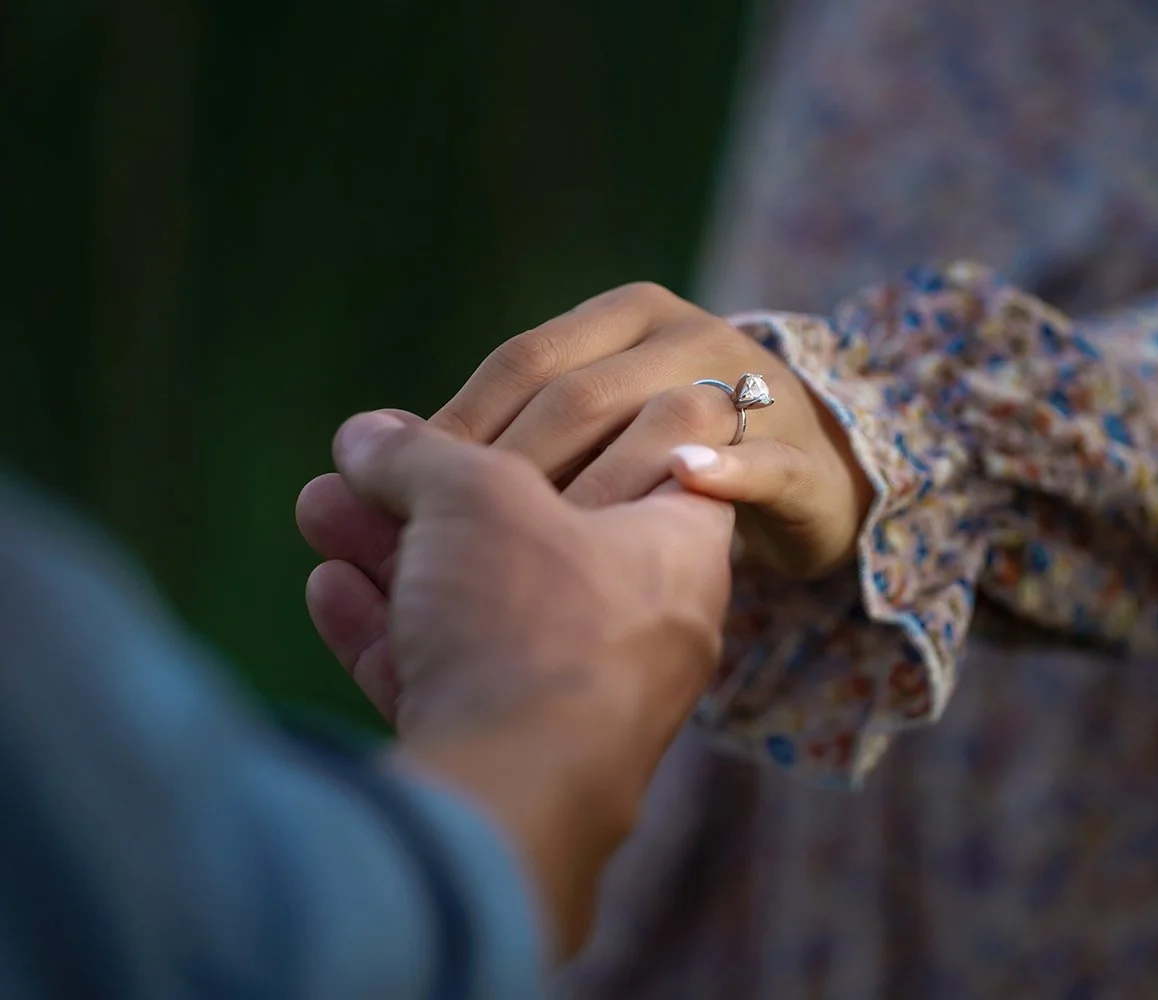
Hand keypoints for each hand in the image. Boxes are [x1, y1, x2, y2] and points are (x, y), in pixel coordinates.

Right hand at [296, 410, 733, 954]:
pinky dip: (393, 633)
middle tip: (366, 469)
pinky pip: (456, 678)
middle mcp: (646, 627)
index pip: (653, 463)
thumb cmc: (535, 618)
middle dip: (436, 500)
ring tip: (320, 511)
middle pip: (538, 539)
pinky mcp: (518, 756)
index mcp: (679, 551)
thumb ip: (422, 454)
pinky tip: (327, 590)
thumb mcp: (476, 496)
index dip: (580, 423)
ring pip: (482, 609)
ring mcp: (581, 699)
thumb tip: (369, 436)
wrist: (513, 796)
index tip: (504, 408)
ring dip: (396, 559)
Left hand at [428, 282, 873, 578]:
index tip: (398, 490)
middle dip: (510, 467)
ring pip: (661, 423)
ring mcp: (750, 390)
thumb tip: (372, 444)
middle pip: (582, 394)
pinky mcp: (800, 456)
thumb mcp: (593, 422)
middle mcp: (689, 334)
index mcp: (626, 315)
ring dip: (596, 486)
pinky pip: (759, 466)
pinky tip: (682, 491)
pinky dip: (722, 477)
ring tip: (541, 544)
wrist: (809, 477)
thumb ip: (505, 425)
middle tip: (451, 541)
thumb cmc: (669, 454)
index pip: (527, 360)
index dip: (461, 423)